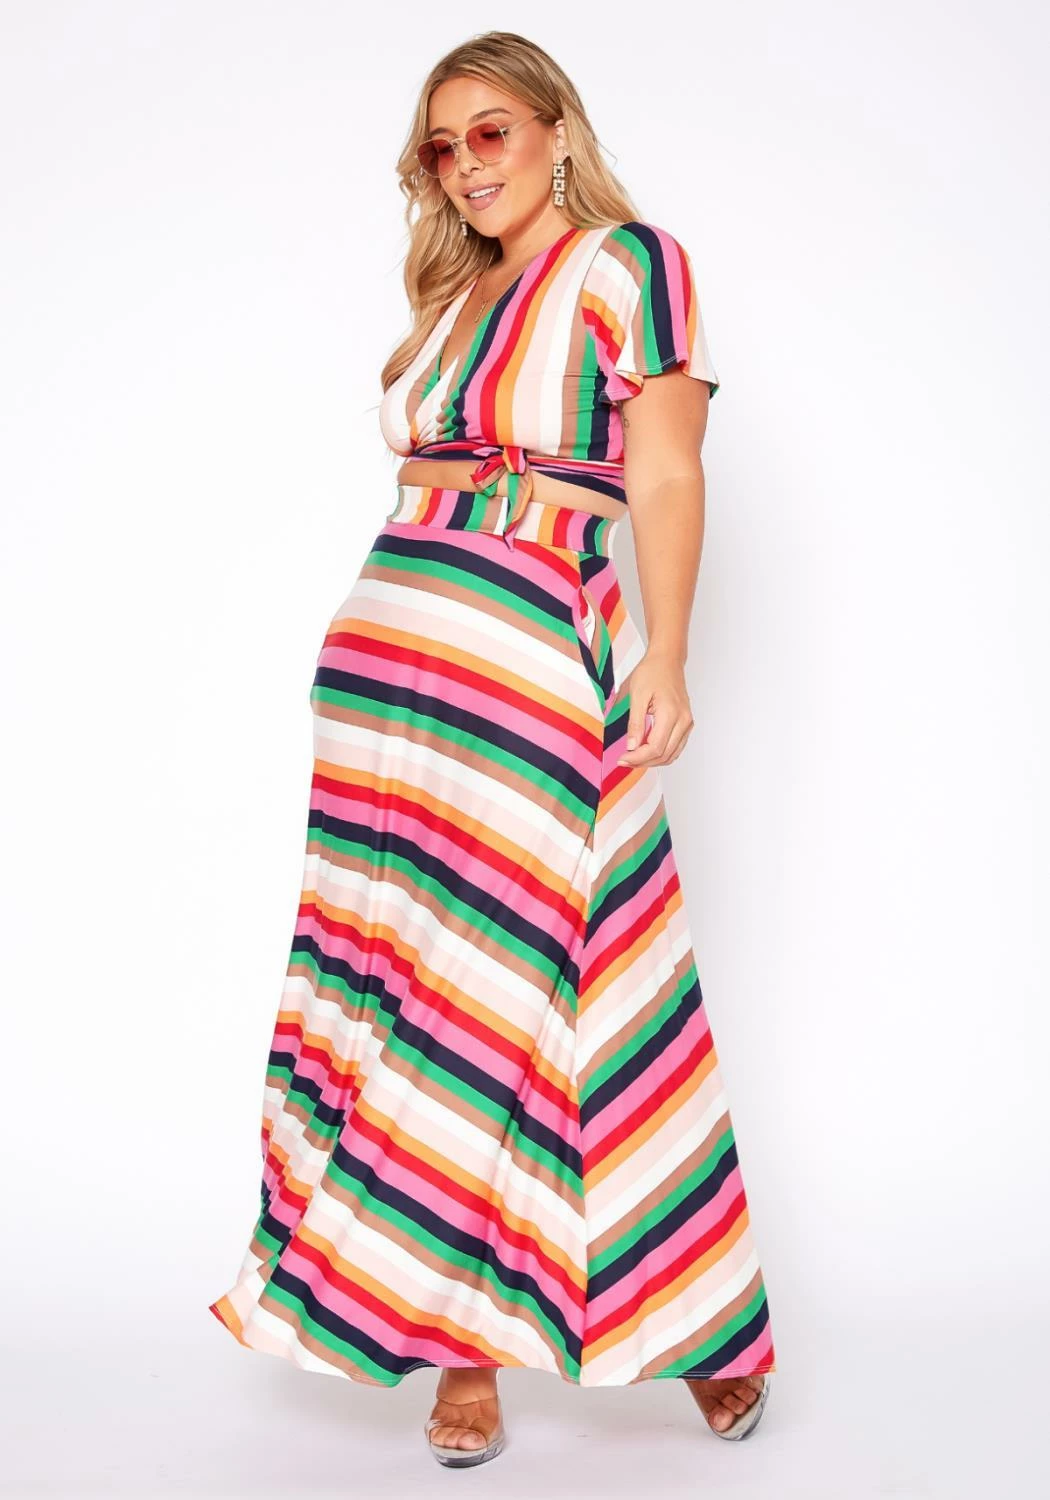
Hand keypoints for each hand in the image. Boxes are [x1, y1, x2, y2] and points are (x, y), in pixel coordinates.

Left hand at [617, 648, 693, 767]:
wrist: (667, 660)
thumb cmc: (652, 672)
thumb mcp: (637, 695)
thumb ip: (635, 723)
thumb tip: (632, 746)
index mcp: (671, 714)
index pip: (655, 747)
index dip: (638, 758)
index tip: (622, 759)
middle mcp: (683, 721)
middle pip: (664, 754)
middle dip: (643, 762)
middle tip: (624, 761)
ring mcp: (687, 722)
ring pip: (672, 754)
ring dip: (653, 761)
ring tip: (634, 758)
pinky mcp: (686, 722)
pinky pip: (676, 746)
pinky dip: (662, 753)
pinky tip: (647, 751)